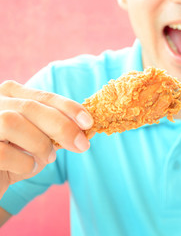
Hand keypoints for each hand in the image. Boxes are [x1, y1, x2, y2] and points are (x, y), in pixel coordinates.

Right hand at [0, 80, 92, 198]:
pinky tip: (27, 168)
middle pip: (30, 107)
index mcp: (11, 96)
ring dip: (39, 143)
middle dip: (62, 126)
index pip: (43, 96)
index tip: (88, 122)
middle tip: (81, 145)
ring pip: (12, 122)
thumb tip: (83, 131)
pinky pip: (3, 152)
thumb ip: (55, 131)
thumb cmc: (16, 158)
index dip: (68, 107)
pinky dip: (24, 162)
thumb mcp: (40, 140)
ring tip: (47, 158)